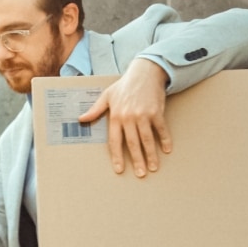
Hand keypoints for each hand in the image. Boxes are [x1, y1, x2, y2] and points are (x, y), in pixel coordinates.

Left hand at [80, 58, 171, 177]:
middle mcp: (129, 117)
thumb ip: (95, 110)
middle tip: (140, 174)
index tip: (119, 170)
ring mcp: (143, 114)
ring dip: (151, 155)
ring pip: (147, 139)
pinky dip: (164, 140)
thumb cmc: (125, 85)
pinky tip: (166, 150)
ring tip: (153, 168)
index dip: (117, 157)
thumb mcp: (107, 96)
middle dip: (136, 160)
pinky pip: (161, 129)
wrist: (144, 71)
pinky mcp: (156, 111)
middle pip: (132, 144)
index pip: (114, 141)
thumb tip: (80, 119)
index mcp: (116, 116)